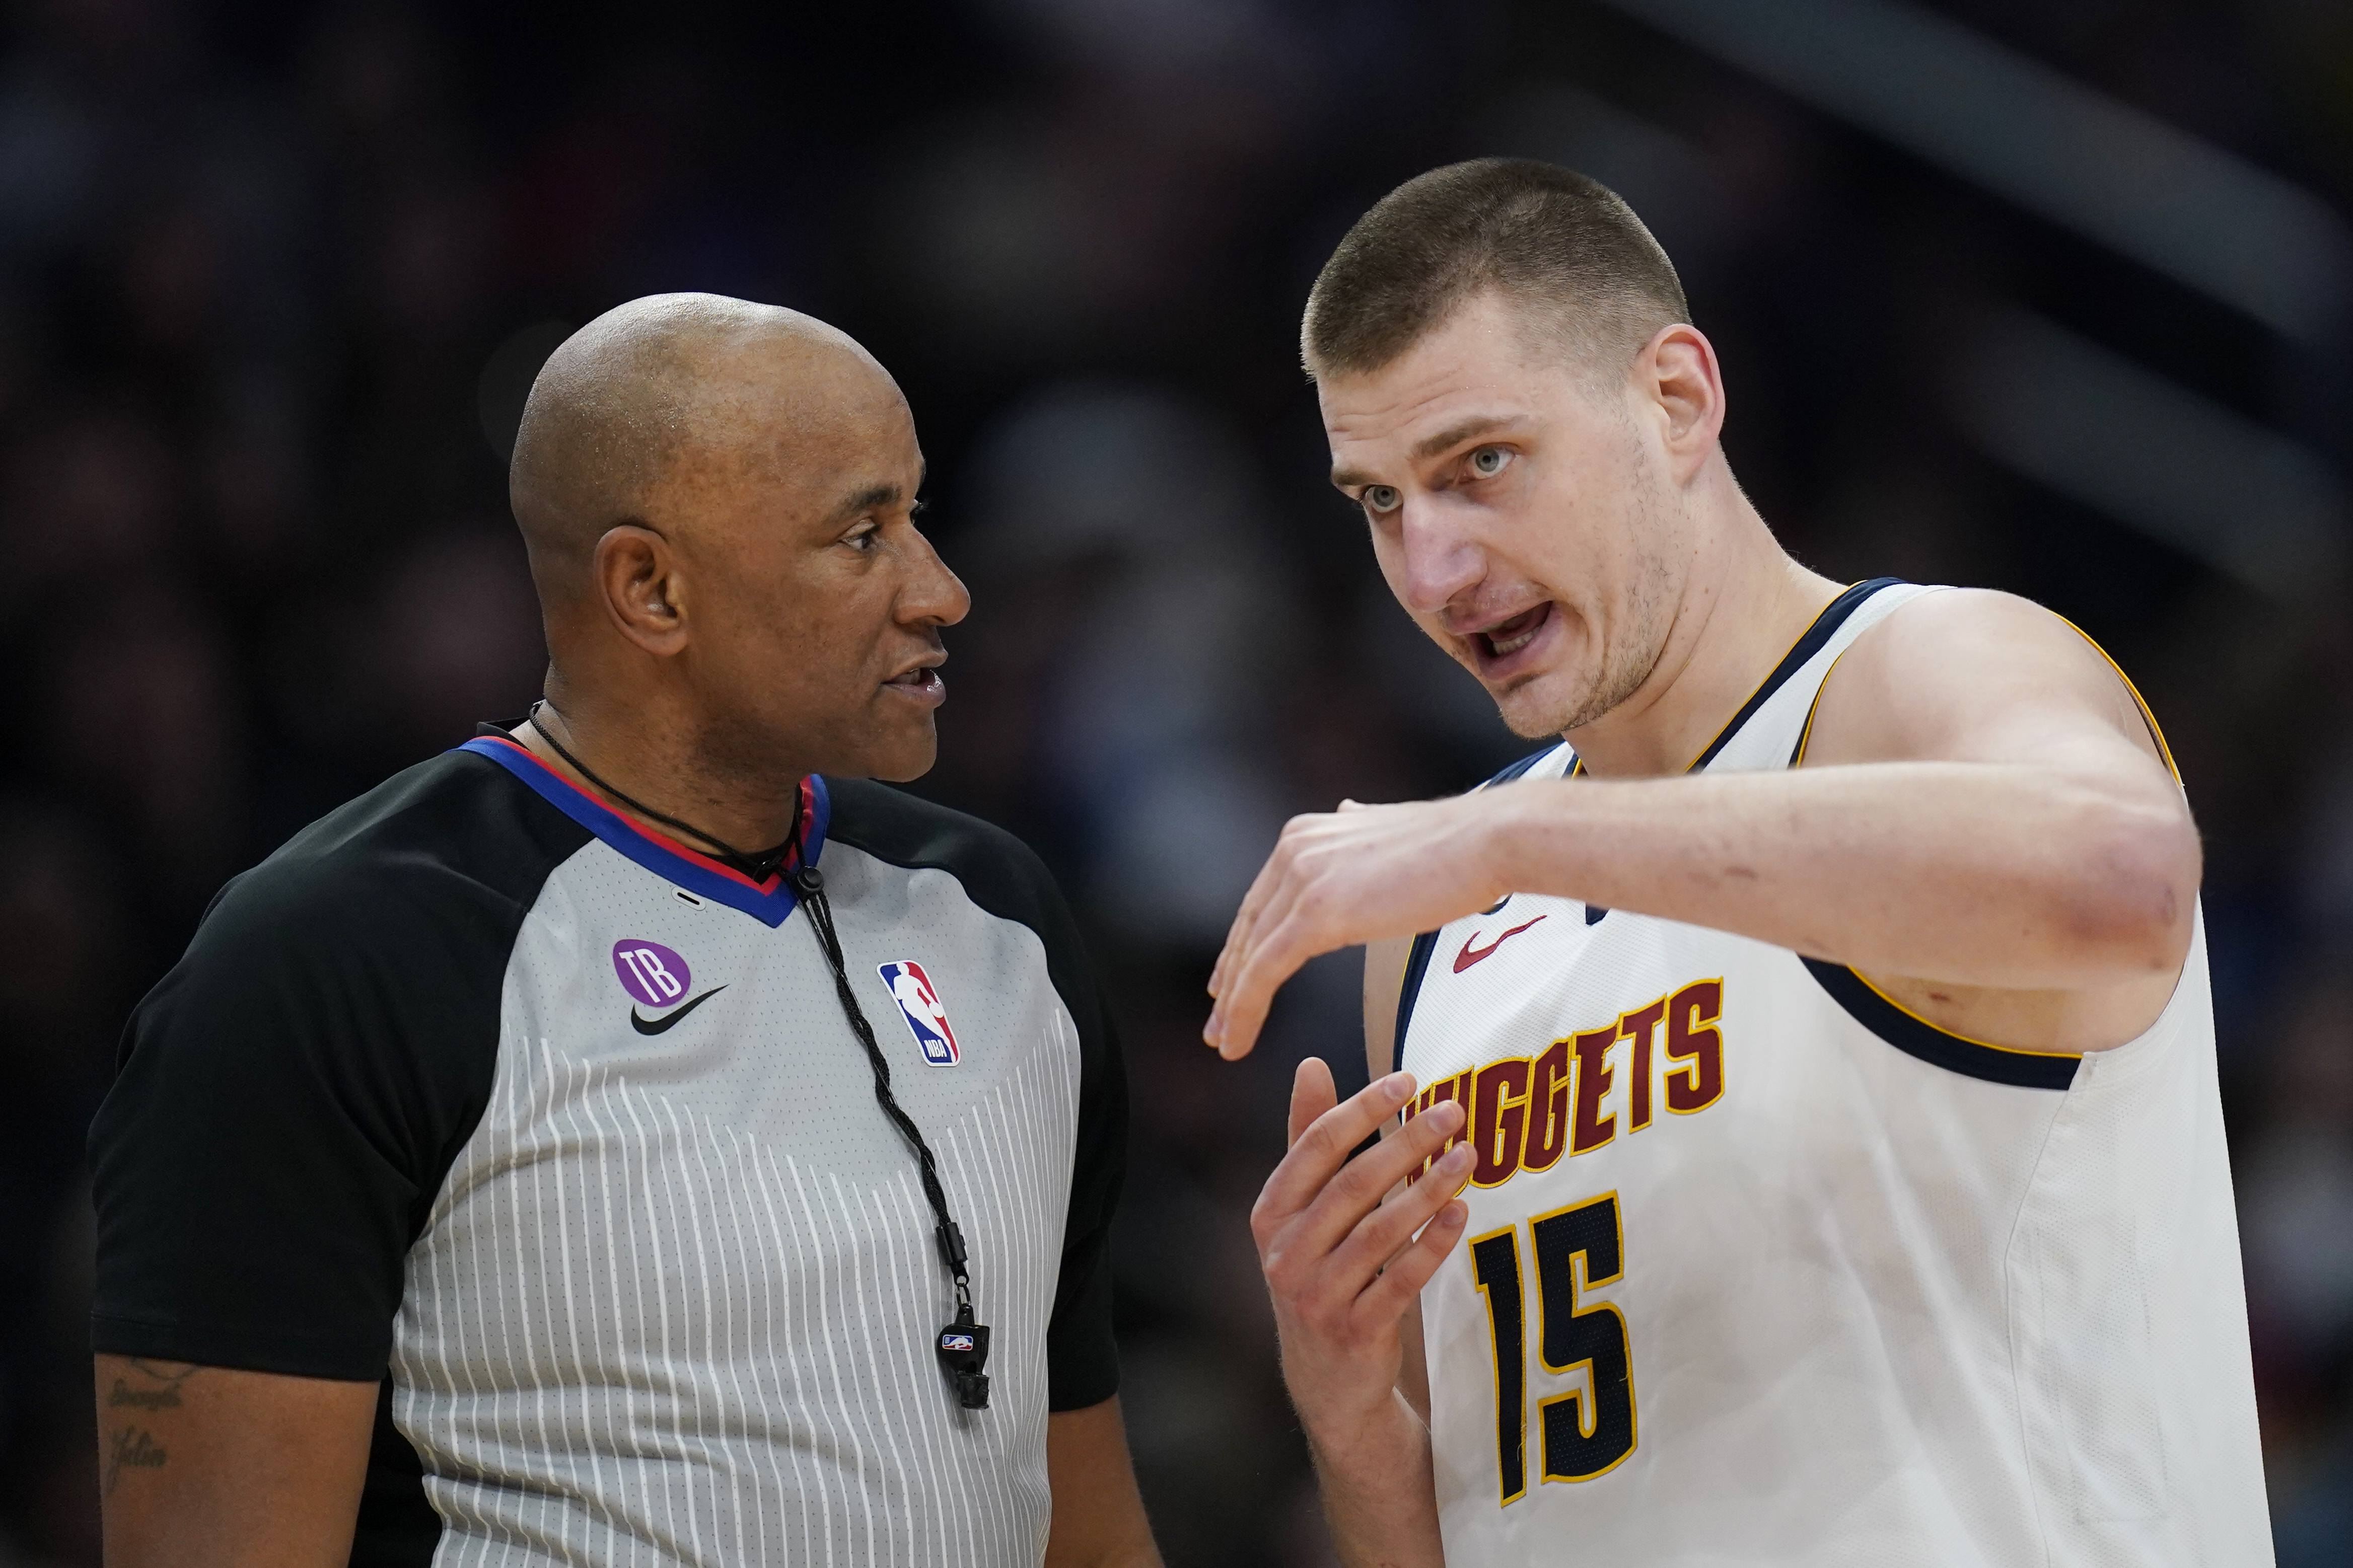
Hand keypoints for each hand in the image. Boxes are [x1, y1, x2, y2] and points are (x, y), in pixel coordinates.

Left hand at [1206, 795, 1507, 1057]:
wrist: (1487, 842)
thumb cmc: (1455, 847)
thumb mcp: (1386, 833)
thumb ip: (1355, 836)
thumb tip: (1347, 812)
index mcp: (1306, 834)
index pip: (1262, 900)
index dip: (1243, 945)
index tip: (1230, 982)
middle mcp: (1295, 850)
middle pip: (1249, 927)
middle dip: (1231, 978)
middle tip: (1218, 1022)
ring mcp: (1303, 879)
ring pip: (1252, 955)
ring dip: (1233, 1005)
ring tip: (1225, 1042)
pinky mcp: (1317, 912)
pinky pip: (1267, 970)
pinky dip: (1247, 1009)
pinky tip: (1239, 1040)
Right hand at [1252, 1059, 1471, 1454]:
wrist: (1326, 1380)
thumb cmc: (1319, 1272)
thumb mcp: (1302, 1211)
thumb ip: (1307, 1140)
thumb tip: (1310, 1064)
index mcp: (1270, 1213)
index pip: (1316, 1146)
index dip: (1363, 1108)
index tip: (1410, 1079)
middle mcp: (1285, 1252)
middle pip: (1353, 1183)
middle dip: (1407, 1142)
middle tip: (1454, 1112)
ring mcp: (1317, 1295)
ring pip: (1380, 1229)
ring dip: (1428, 1188)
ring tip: (1468, 1155)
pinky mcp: (1354, 1331)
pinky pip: (1400, 1279)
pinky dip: (1432, 1243)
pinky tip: (1461, 1211)